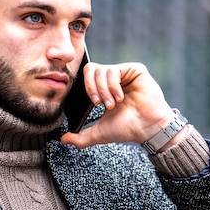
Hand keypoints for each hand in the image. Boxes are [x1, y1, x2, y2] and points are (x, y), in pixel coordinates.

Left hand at [61, 62, 179, 148]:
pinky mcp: (134, 69)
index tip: (92, 104)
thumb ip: (80, 137)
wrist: (147, 128)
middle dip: (91, 87)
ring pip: (101, 70)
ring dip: (104, 90)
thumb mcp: (99, 133)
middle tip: (99, 103)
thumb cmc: (127, 129)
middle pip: (91, 69)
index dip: (85, 87)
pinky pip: (114, 70)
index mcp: (104, 89)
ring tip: (113, 104)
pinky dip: (113, 86)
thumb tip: (63, 139)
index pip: (87, 77)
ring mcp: (124, 73)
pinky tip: (120, 97)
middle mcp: (113, 79)